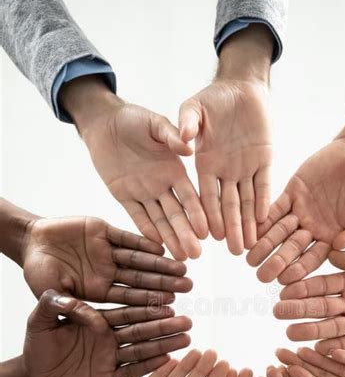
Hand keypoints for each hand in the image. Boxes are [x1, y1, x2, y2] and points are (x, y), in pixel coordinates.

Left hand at [22, 290, 191, 376]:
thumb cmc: (36, 346)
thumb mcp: (40, 321)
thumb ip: (53, 304)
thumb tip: (70, 297)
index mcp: (98, 320)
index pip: (126, 311)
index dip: (146, 306)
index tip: (168, 300)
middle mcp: (109, 337)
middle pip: (141, 329)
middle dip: (164, 325)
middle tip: (188, 319)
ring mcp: (111, 357)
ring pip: (142, 349)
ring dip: (164, 344)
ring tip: (187, 338)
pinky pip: (132, 372)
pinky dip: (149, 367)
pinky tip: (168, 360)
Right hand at [23, 216, 190, 304]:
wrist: (29, 240)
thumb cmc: (38, 271)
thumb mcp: (49, 291)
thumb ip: (68, 304)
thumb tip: (91, 322)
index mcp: (98, 292)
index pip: (128, 301)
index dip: (148, 304)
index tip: (170, 308)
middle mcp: (108, 274)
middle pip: (141, 281)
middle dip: (164, 284)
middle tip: (188, 287)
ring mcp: (108, 253)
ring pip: (140, 259)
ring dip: (160, 264)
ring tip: (183, 268)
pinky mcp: (105, 231)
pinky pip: (127, 237)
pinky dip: (143, 241)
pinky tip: (162, 248)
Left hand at [59, 77, 207, 259]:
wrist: (104, 123)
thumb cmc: (133, 118)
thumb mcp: (154, 123)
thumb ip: (170, 136)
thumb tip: (189, 150)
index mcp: (174, 169)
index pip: (190, 197)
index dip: (198, 214)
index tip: (208, 231)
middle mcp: (162, 185)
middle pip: (177, 214)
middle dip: (186, 234)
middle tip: (196, 255)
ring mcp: (144, 192)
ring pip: (159, 220)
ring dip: (169, 238)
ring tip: (180, 258)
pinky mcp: (124, 195)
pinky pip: (136, 216)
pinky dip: (145, 229)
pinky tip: (155, 245)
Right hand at [179, 25, 273, 254]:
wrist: (241, 86)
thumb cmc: (213, 97)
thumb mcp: (194, 107)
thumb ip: (186, 122)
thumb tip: (183, 140)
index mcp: (205, 163)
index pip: (205, 196)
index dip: (208, 216)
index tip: (208, 236)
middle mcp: (225, 171)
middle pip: (228, 205)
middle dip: (232, 228)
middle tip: (234, 252)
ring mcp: (246, 167)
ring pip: (247, 200)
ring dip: (249, 222)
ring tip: (251, 245)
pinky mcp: (265, 159)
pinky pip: (265, 183)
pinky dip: (265, 200)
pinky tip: (266, 219)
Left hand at [247, 113, 344, 283]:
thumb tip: (341, 247)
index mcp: (331, 239)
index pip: (313, 259)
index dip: (299, 269)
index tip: (286, 281)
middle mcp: (312, 229)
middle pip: (291, 249)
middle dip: (277, 262)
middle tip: (261, 276)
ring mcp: (300, 211)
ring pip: (279, 231)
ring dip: (265, 244)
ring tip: (249, 258)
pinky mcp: (292, 193)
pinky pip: (275, 207)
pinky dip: (263, 218)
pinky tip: (252, 229)